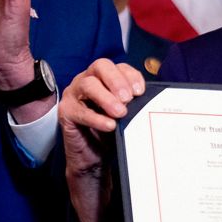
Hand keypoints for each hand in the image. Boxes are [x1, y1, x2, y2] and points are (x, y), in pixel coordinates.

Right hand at [60, 59, 145, 221]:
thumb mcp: (127, 113)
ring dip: (106, 97)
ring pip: (87, 84)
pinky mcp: (66, 112)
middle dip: (116, 81)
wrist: (95, 156)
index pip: (118, 66)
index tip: (141, 91)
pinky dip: (95, 117)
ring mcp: (74, 94)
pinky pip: (79, 111)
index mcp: (104, 77)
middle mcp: (87, 80)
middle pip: (100, 66)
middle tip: (129, 98)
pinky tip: (109, 125)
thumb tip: (156, 100)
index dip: (130, 75)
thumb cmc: (112, 130)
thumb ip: (135, 103)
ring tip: (120, 113)